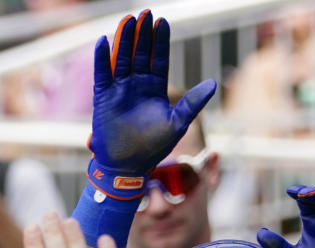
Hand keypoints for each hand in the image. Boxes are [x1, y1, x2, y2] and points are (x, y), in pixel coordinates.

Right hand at [87, 10, 215, 195]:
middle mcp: (138, 85)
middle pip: (140, 53)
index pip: (159, 59)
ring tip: (128, 21)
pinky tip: (103, 42)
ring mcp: (120, 89)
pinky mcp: (103, 97)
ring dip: (124, 40)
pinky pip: (102, 74)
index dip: (160, 41)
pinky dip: (102, 59)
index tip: (162, 22)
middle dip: (143, 35)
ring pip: (122, 59)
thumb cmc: (154, 147)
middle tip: (145, 14)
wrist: (128, 165)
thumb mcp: (177, 123)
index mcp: (156, 89)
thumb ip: (193, 103)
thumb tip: (213, 83)